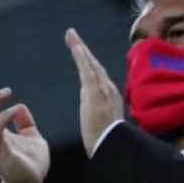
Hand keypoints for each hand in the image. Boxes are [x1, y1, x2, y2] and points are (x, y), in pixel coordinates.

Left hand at [65, 28, 124, 156]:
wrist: (112, 146)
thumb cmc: (107, 140)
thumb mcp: (103, 123)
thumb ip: (99, 111)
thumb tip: (94, 108)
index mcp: (110, 96)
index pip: (97, 74)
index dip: (88, 61)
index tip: (79, 51)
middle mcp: (108, 89)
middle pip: (94, 64)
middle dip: (83, 49)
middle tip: (71, 35)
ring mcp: (103, 89)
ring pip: (90, 63)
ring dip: (80, 48)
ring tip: (70, 35)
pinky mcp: (95, 92)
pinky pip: (87, 70)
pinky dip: (81, 56)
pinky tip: (74, 46)